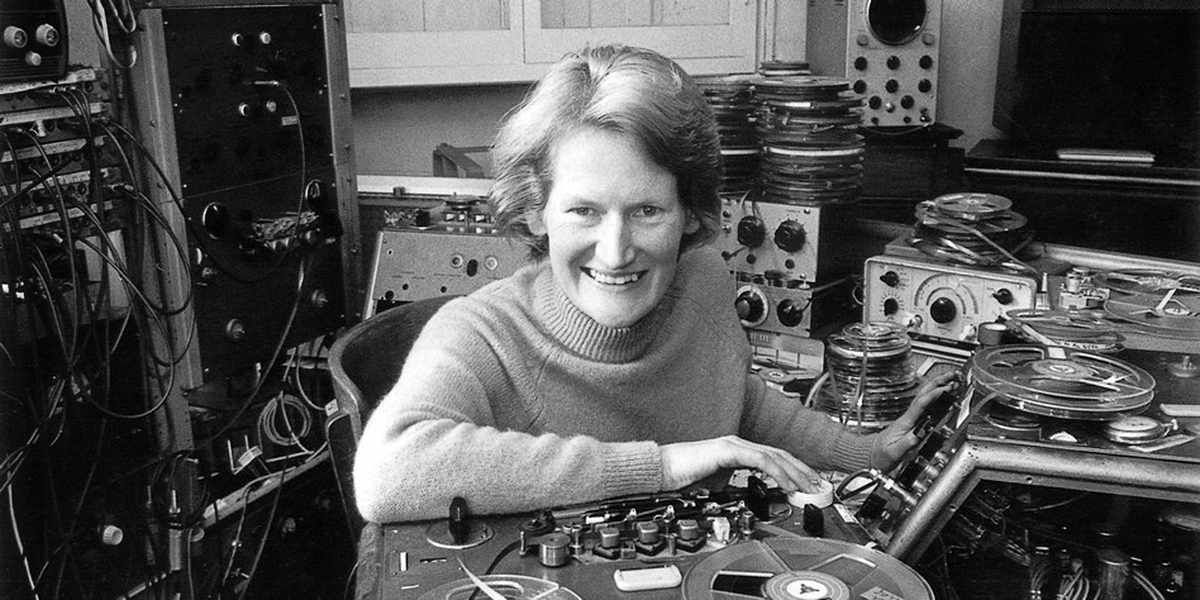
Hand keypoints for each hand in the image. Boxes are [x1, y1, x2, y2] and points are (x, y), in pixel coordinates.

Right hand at [660, 435, 824, 493]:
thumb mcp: (716, 484)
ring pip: (774, 456)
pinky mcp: (728, 450)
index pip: (772, 457)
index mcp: (737, 451)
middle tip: (818, 485)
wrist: (662, 471)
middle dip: (802, 470)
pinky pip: (761, 460)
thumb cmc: (683, 477)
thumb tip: (749, 496)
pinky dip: (778, 472)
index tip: (807, 484)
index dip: (793, 469)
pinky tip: (787, 484)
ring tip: (808, 487)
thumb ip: (734, 485)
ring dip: (795, 472)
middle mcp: (738, 444)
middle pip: (779, 454)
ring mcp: (734, 445)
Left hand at [870, 370, 959, 469]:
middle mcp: (908, 418)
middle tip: (952, 376)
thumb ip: (908, 443)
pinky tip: (942, 396)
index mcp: (905, 423)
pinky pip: (925, 407)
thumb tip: (921, 434)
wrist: (871, 456)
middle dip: (938, 383)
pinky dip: (935, 398)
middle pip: (923, 395)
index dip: (934, 395)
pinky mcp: (912, 424)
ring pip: (924, 398)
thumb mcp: (895, 453)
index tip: (946, 389)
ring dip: (937, 387)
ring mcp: (910, 419)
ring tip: (950, 380)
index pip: (921, 404)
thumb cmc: (881, 455)